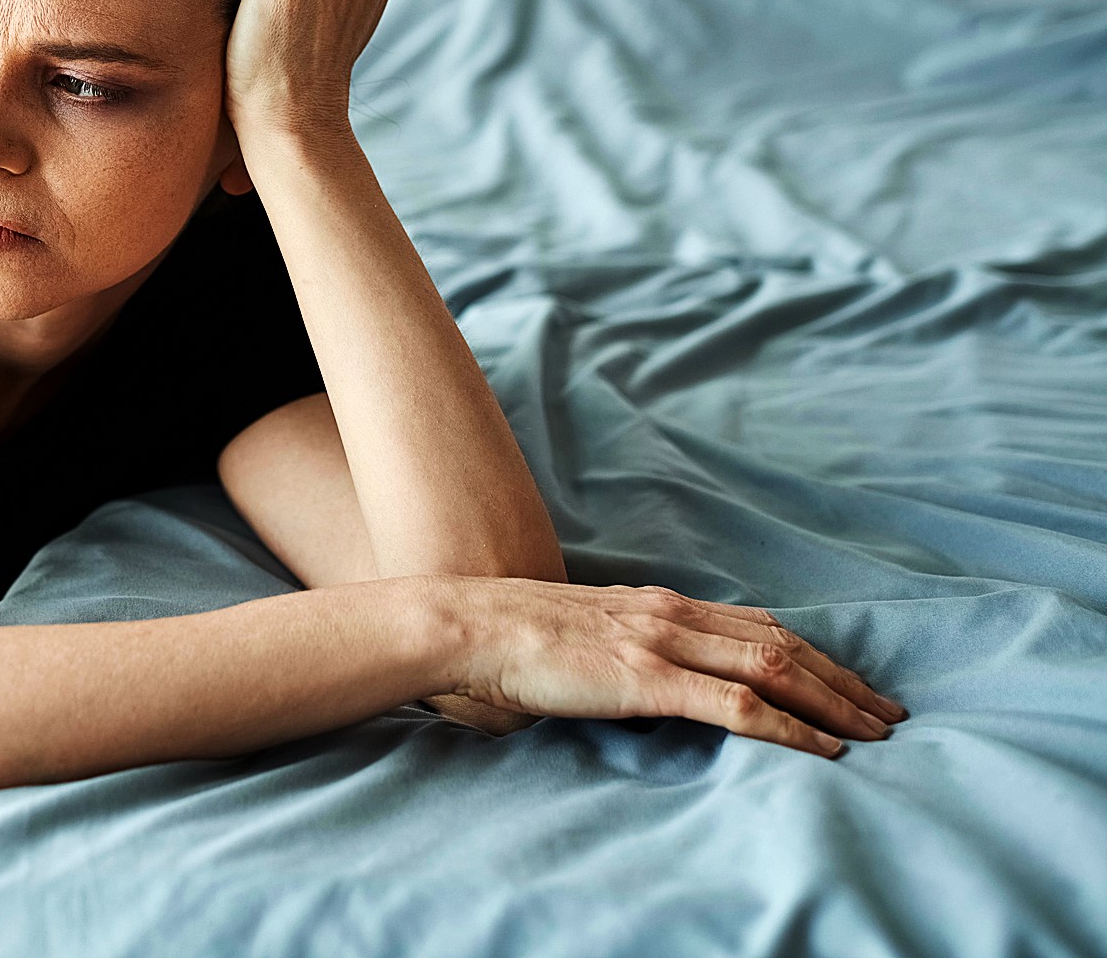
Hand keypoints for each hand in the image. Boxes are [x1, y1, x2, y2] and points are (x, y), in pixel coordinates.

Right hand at [429, 578, 908, 757]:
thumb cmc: (508, 639)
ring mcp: (662, 641)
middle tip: (888, 713)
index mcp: (656, 603)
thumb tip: (641, 683)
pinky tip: (823, 752)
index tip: (849, 683)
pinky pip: (738, 706)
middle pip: (781, 642)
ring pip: (774, 668)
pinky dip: (791, 729)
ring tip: (874, 735)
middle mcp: (671, 613)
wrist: (467, 626)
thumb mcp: (580, 634)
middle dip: (842, 680)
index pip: (756, 624)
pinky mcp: (648, 677)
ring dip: (833, 703)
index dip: (812, 654)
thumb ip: (620, 650)